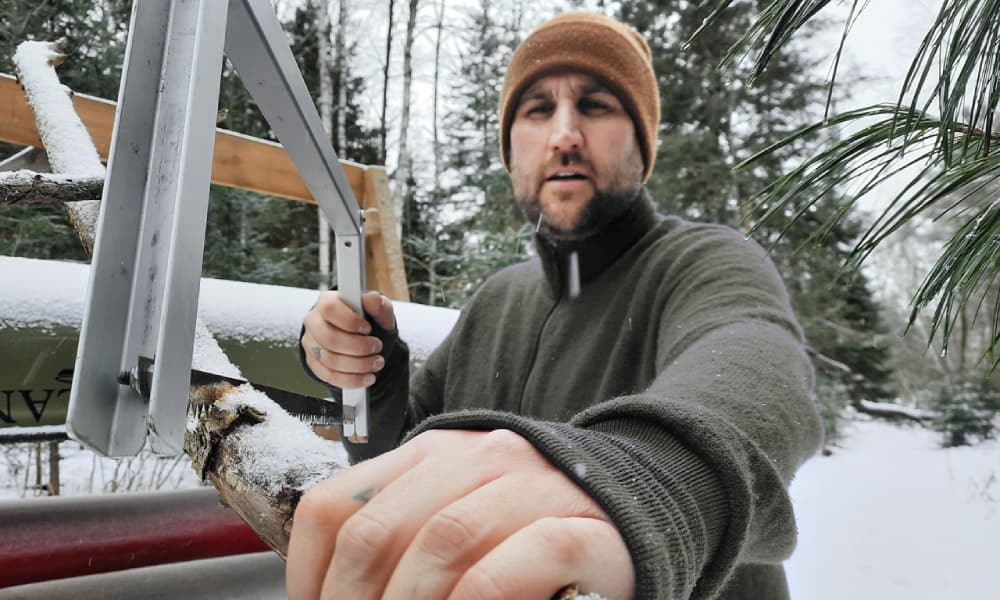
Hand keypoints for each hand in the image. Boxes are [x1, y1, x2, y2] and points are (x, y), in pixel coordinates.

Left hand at [286, 429, 634, 599]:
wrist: (633, 509)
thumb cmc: (529, 530)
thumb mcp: (454, 518)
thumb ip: (401, 540)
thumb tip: (328, 596)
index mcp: (433, 454)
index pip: (335, 505)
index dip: (307, 575)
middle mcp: (478, 457)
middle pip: (378, 532)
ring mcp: (531, 487)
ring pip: (441, 544)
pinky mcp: (577, 530)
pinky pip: (503, 571)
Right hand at [302, 291, 394, 388]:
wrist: (363, 338)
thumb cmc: (369, 321)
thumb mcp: (379, 311)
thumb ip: (378, 305)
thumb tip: (373, 299)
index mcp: (326, 302)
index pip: (329, 309)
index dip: (349, 321)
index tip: (368, 328)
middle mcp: (314, 322)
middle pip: (329, 338)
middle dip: (358, 347)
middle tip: (377, 347)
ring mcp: (311, 344)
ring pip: (330, 360)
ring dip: (358, 365)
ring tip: (377, 362)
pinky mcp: (314, 363)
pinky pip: (330, 376)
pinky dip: (352, 379)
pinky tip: (367, 377)